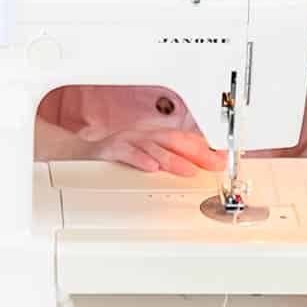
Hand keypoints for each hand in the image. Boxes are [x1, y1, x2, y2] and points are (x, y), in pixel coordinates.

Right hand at [82, 127, 226, 176]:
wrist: (83, 154)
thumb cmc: (119, 156)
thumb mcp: (149, 157)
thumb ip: (172, 161)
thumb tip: (198, 169)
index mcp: (156, 137)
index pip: (186, 140)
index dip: (206, 148)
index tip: (223, 159)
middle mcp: (145, 136)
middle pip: (175, 140)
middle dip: (197, 152)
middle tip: (214, 164)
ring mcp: (129, 141)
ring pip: (154, 147)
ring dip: (173, 159)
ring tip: (188, 170)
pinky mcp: (112, 150)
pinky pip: (128, 153)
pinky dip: (141, 160)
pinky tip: (151, 168)